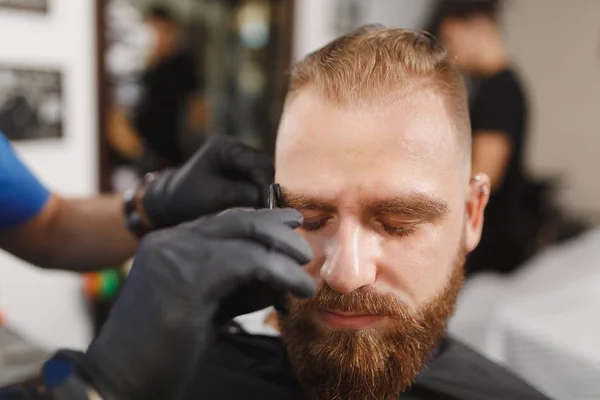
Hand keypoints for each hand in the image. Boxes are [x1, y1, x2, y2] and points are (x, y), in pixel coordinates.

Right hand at [84, 209, 314, 399]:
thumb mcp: (208, 308)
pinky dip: (280, 272)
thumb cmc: (162, 351)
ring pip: (247, 236)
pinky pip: (248, 262)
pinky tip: (298, 289)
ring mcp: (175, 255)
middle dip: (279, 229)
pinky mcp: (186, 278)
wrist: (118, 381)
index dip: (263, 221)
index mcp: (169, 245)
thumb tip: (279, 278)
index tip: (292, 228)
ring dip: (285, 253)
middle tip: (305, 247)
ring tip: (307, 274)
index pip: (225, 222)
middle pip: (238, 219)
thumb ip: (239, 288)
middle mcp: (169, 241)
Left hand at [142, 136, 273, 227]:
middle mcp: (236, 149)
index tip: (274, 204)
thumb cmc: (186, 198)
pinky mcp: (241, 174)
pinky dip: (262, 194)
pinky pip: (258, 182)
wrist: (169, 203)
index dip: (267, 182)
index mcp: (225, 147)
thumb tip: (272, 200)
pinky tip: (265, 208)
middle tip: (276, 209)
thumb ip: (244, 194)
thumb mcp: (214, 197)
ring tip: (271, 210)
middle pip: (264, 166)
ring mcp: (239, 160)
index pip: (256, 161)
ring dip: (267, 191)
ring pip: (264, 175)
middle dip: (270, 187)